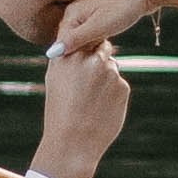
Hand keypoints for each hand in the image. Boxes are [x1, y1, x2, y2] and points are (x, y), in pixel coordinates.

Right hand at [33, 42, 129, 177]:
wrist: (72, 142)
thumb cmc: (59, 112)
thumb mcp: (54, 79)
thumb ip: (68, 57)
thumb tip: (76, 41)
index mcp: (69, 56)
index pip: (84, 35)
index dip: (86, 43)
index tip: (84, 52)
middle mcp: (90, 60)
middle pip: (103, 46)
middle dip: (98, 58)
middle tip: (90, 79)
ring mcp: (109, 72)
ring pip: (112, 67)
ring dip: (105, 78)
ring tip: (91, 101)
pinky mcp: (123, 87)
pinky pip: (119, 84)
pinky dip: (112, 94)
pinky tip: (100, 109)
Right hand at [54, 0, 162, 55]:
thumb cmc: (122, 8)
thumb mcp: (98, 27)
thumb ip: (75, 39)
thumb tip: (51, 53)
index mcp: (71, 13)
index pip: (61, 43)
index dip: (71, 57)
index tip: (86, 65)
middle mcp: (74, 11)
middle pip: (70, 40)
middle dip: (80, 53)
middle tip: (97, 60)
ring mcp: (85, 12)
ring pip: (81, 38)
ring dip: (89, 48)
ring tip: (102, 52)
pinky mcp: (96, 14)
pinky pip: (90, 33)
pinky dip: (96, 41)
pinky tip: (106, 45)